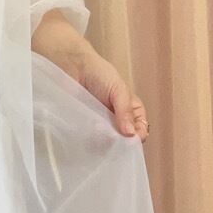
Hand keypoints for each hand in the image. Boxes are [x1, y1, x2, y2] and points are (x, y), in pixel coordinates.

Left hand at [32, 12, 148, 141]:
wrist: (71, 67)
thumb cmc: (98, 73)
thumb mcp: (118, 89)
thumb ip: (125, 110)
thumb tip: (131, 134)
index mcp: (130, 111)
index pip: (140, 129)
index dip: (139, 135)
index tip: (133, 138)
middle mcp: (116, 122)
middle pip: (124, 142)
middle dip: (121, 144)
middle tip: (114, 139)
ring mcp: (100, 128)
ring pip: (107, 146)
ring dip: (105, 145)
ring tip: (99, 136)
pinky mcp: (84, 131)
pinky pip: (90, 144)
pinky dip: (91, 145)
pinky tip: (89, 140)